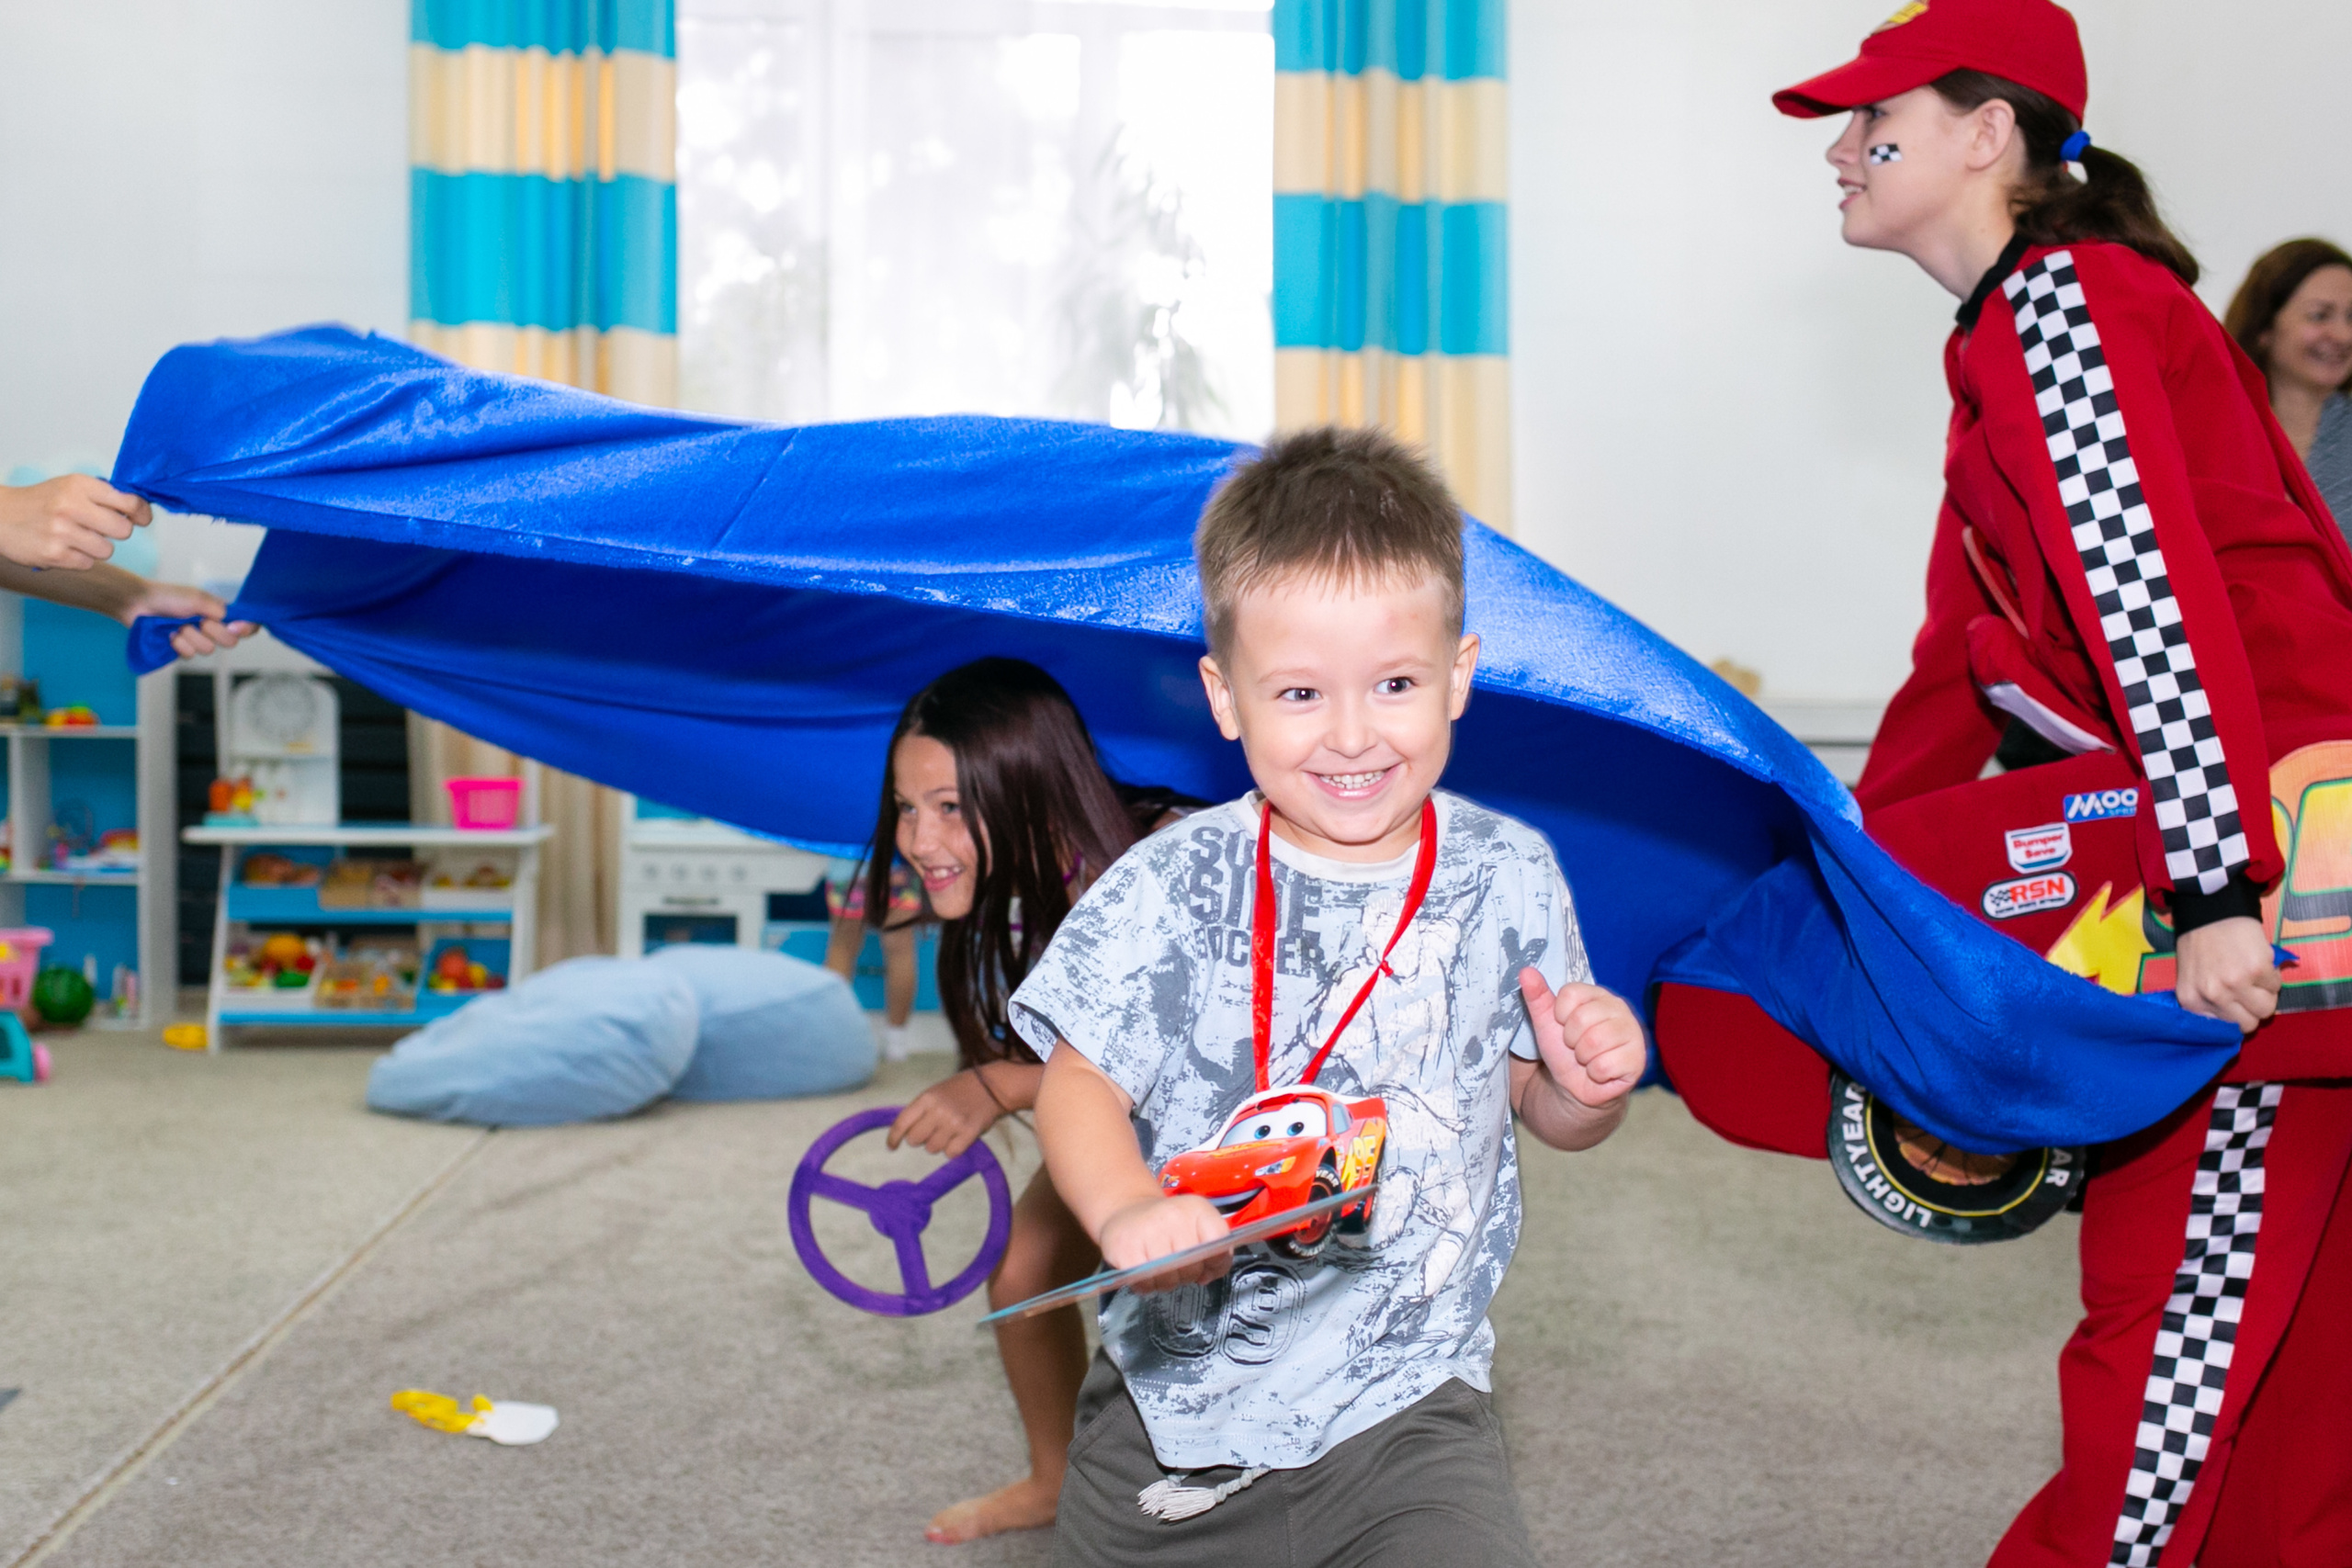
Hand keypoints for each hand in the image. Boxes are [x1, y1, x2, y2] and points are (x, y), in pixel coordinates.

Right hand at [0, 476, 149, 569]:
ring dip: (96, 547)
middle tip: (100, 528)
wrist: (0, 515)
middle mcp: (70, 506)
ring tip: (76, 537)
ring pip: (107, 550)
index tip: (141, 518)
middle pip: (123, 530)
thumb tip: (139, 511)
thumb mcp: (70, 487)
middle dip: (117, 531)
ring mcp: (61, 532)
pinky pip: (87, 563)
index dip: (140, 513)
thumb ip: (103, 496)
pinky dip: (79, 558)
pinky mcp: (54, 554)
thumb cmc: (41, 502)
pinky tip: (63, 547)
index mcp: (79, 485)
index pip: (128, 502)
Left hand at [121, 579, 254, 658]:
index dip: (246, 629)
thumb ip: (217, 609)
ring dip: (191, 637)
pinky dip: (179, 644)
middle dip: (214, 633)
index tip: (235, 627)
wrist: (139, 604)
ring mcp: (197, 639)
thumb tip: (232, 620)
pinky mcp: (182, 649)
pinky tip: (170, 635)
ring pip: (208, 650)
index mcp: (219, 613)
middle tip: (200, 622)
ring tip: (178, 626)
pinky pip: (189, 655)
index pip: (245, 625)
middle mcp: (211, 627)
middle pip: (230, 642)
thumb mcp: (196, 597)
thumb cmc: (167, 596)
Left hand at [887, 1068, 1005, 1157]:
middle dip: (921, 1139)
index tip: (891, 1147)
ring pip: (932, 1149)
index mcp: (927, 1098)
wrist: (993, 1086)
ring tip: (950, 1131)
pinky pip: (950, 1154)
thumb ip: (920, 1111)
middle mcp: (938, 1110)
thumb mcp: (936, 1093)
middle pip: (915, 1140)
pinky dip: (953, 1149)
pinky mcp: (969, 1133)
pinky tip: (959, 1138)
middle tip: (933, 1131)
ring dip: (938, 1144)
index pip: (902, 1123)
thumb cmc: (960, 1091)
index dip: (893, 1138)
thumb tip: (904, 1134)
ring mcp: (954, 1122)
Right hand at [1097, 1194, 1230, 1293]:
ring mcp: (1147, 1230)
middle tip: (1176, 1266)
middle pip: (1193, 1266)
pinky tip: (1143, 1272)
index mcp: (1196, 1208)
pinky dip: (1146, 1285)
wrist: (1126, 1211)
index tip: (1205, 1263)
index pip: (1219, 1239)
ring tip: (1159, 1268)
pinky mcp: (1125, 1248)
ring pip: (1169, 1278)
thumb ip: (1215, 1251)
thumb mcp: (1197, 1228)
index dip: (1215, 1260)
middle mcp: (1173, 1214)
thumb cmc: (1168, 1226)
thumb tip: (1206, 1276)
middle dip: (1187, 1275)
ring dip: (1165, 1282)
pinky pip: (1145, 1283)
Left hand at [1518, 970, 1645, 1108]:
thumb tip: (1525, 971)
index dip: (1559, 1015)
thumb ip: (1537, 995)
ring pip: (1594, 1042)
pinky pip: (1605, 1066)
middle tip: (1576, 1046)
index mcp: (1598, 994)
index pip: (1571, 993)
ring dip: (1583, 1057)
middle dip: (1570, 1040)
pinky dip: (1595, 1074)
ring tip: (1588, 1058)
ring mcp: (1633, 1032)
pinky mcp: (1638, 1059)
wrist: (1576, 1084)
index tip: (1563, 1026)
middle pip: (1581, 1018)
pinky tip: (1601, 1071)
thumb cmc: (1564, 1049)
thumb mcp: (1546, 1022)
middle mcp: (1620, 1008)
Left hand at [2174, 916, 2278, 1034]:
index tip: (2238, 1008)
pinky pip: (2277, 986)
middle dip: (2253, 1009)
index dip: (2236, 1018)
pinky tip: (2259, 962)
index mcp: (2192, 1001)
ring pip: (2267, 1008)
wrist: (2210, 910)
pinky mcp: (2257, 970)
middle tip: (2250, 992)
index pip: (2225, 1030)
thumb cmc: (2199, 945)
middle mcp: (2213, 996)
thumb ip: (2208, 1002)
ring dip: (2266, 994)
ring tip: (2255, 977)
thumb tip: (2232, 1023)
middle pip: (2249, 1023)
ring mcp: (2236, 984)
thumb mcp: (2192, 978)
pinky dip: (2273, 976)